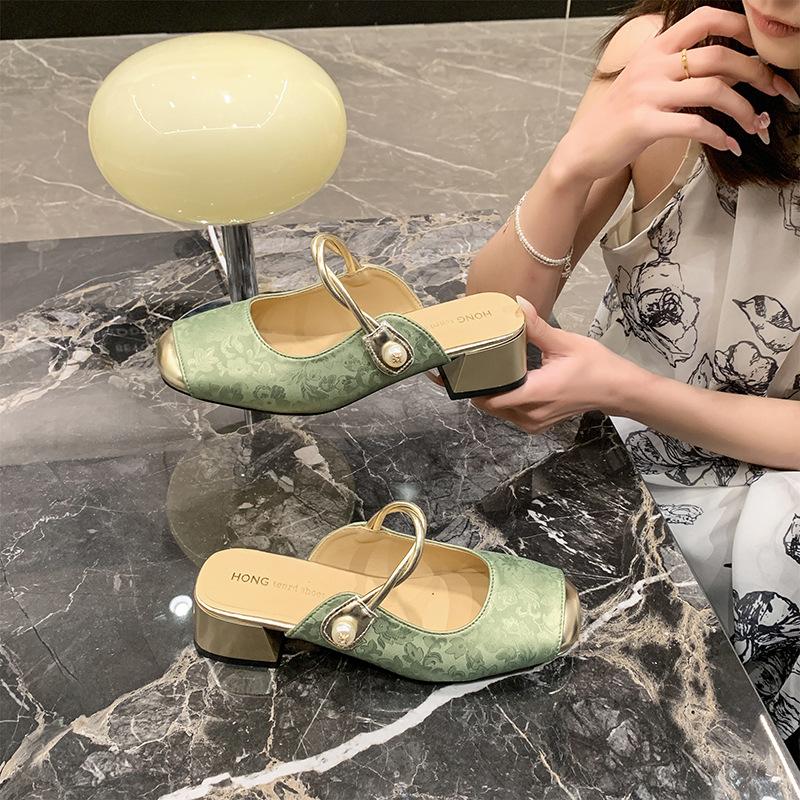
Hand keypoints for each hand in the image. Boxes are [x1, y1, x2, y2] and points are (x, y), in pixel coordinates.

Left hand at [472, 297, 646, 432]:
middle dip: (475, 386)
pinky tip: (498, 380)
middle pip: (488, 404)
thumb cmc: (595, 366)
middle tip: (463, 363)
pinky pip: (509, 413)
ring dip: (487, 393)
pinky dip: (501, 399)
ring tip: (477, 369)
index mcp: (536, 393)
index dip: (471, 384)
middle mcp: (530, 414)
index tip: (457, 369)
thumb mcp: (565, 343)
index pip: (491, 396)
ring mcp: (533, 423)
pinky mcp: (536, 424)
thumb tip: (516, 303)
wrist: (619, 391)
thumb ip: (536, 327)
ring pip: (497, 410)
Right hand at [554, 6, 798, 182]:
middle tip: (775, 92)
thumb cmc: (617, 121)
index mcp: (654, 50)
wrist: (582, 151)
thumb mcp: (644, 82)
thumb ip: (676, 69)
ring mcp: (647, 95)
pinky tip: (730, 145)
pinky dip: (720, 136)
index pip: (706, 19)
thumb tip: (724, 69)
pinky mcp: (644, 125)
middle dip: (757, 74)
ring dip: (744, 110)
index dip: (741, 27)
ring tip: (755, 125)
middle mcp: (652, 66)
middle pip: (720, 57)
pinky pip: (695, 126)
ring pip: (713, 91)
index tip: (763, 49)